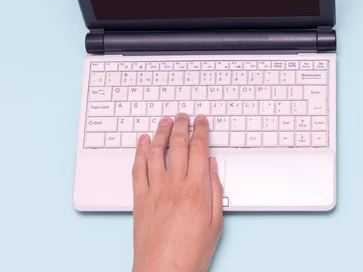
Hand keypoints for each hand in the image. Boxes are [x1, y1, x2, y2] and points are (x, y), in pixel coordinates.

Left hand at [131, 114, 222, 271]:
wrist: (164, 271)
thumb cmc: (191, 252)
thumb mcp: (216, 222)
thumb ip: (215, 190)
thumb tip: (212, 166)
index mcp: (197, 188)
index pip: (199, 148)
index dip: (201, 130)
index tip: (201, 120)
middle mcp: (175, 185)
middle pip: (178, 144)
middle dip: (181, 125)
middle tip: (183, 115)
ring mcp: (155, 190)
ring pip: (156, 151)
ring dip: (160, 132)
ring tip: (164, 121)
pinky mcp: (139, 199)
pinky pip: (138, 169)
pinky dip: (139, 152)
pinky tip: (142, 142)